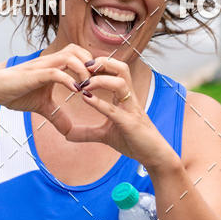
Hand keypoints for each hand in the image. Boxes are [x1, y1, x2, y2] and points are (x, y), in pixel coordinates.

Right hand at [0, 44, 92, 136]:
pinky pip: (55, 72)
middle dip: (91, 65)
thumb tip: (69, 132)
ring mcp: (42, 67)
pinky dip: (68, 80)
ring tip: (87, 87)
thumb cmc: (15, 93)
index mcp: (54, 66)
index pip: (78, 55)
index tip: (99, 82)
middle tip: (97, 82)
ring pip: (69, 57)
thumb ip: (57, 116)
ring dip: (82, 71)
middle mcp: (49, 62)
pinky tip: (75, 91)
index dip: (91, 65)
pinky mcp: (34, 75)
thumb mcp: (42, 107)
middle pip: (78, 50)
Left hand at [64, 56, 178, 170]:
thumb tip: (67, 134)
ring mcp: (130, 109)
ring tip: (84, 84)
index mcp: (124, 97)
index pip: (116, 71)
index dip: (100, 64)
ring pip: (120, 83)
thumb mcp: (105, 135)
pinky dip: (99, 102)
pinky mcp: (129, 123)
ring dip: (100, 80)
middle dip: (103, 63)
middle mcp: (129, 99)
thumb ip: (87, 132)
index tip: (82, 66)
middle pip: (121, 68)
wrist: (153, 156)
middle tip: (84, 66)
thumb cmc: (134, 142)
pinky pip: (114, 109)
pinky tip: (85, 98)